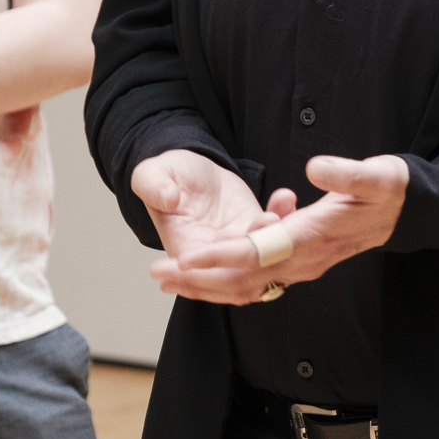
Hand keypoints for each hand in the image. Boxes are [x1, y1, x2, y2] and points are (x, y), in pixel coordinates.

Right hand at [131, 149, 278, 283]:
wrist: (189, 170)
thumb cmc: (168, 176)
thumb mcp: (152, 175)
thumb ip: (155, 187)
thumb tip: (167, 198)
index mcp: (184, 246)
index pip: (200, 268)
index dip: (216, 261)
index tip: (232, 238)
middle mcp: (213, 252)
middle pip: (238, 268)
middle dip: (256, 250)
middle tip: (265, 220)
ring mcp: (237, 242)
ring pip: (261, 254)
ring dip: (274, 238)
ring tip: (274, 213)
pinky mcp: (255, 228)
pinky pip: (275, 232)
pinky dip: (285, 218)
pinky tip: (286, 199)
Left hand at [142, 152, 408, 305]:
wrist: (404, 211)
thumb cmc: (386, 190)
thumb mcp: (376, 176)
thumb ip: (347, 173)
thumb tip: (315, 167)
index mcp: (313, 237)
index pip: (258, 252)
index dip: (220, 256)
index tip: (187, 257)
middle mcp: (303, 260)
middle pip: (243, 279)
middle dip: (199, 279)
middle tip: (158, 273)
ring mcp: (300, 265)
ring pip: (246, 285)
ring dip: (205, 285)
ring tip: (167, 279)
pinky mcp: (298, 262)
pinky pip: (255, 279)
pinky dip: (224, 279)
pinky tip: (199, 272)